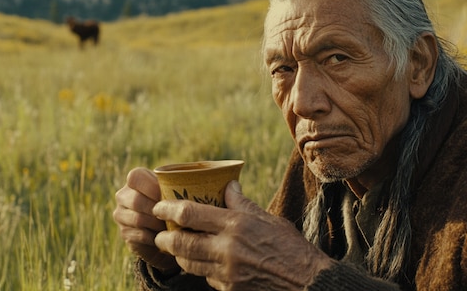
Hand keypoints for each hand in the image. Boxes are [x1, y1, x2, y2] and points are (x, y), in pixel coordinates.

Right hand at [113, 167, 179, 272]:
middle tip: (172, 215)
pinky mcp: (125, 233)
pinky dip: (153, 237)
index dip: (150, 186)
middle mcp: (125, 195)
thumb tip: (214, 178)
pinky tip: (163, 237)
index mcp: (137, 180)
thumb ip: (184, 184)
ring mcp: (121, 215)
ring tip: (170, 227)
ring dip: (156, 224)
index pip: (135, 176)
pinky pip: (137, 235)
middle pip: (135, 200)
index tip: (165, 195)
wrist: (170, 234)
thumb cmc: (179, 206)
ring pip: (136, 218)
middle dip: (157, 209)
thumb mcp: (180, 193)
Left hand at [153, 180, 332, 290]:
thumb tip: (229, 185)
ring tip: (177, 248)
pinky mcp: (229, 289)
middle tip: (160, 234)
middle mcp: (226, 248)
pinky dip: (202, 269)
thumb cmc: (291, 248)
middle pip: (181, 242)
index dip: (168, 209)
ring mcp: (226, 272)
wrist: (307, 283)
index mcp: (236, 224)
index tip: (159, 206)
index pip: (190, 213)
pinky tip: (206, 263)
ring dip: (179, 255)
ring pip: (189, 263)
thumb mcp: (269, 219)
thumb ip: (243, 204)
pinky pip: (206, 278)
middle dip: (165, 238)